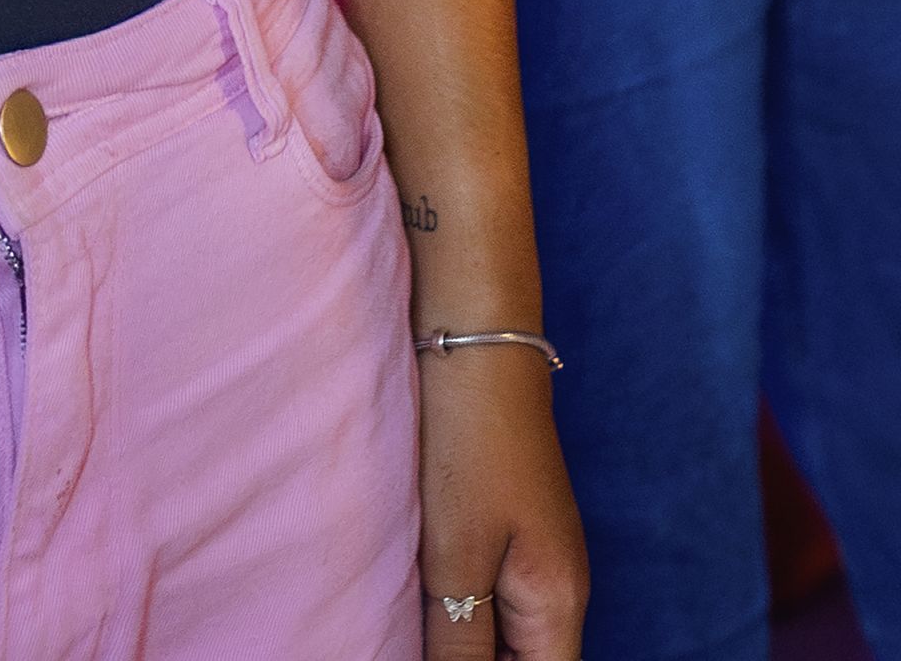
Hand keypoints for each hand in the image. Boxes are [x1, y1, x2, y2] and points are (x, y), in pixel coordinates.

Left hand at [417, 343, 586, 656]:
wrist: (474, 334)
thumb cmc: (469, 440)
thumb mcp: (455, 554)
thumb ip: (458, 643)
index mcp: (559, 604)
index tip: (435, 657)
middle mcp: (559, 587)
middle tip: (407, 639)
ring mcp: (535, 553)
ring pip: (503, 631)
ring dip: (461, 641)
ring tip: (405, 627)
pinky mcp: (507, 523)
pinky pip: (489, 593)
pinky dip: (456, 608)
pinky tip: (415, 601)